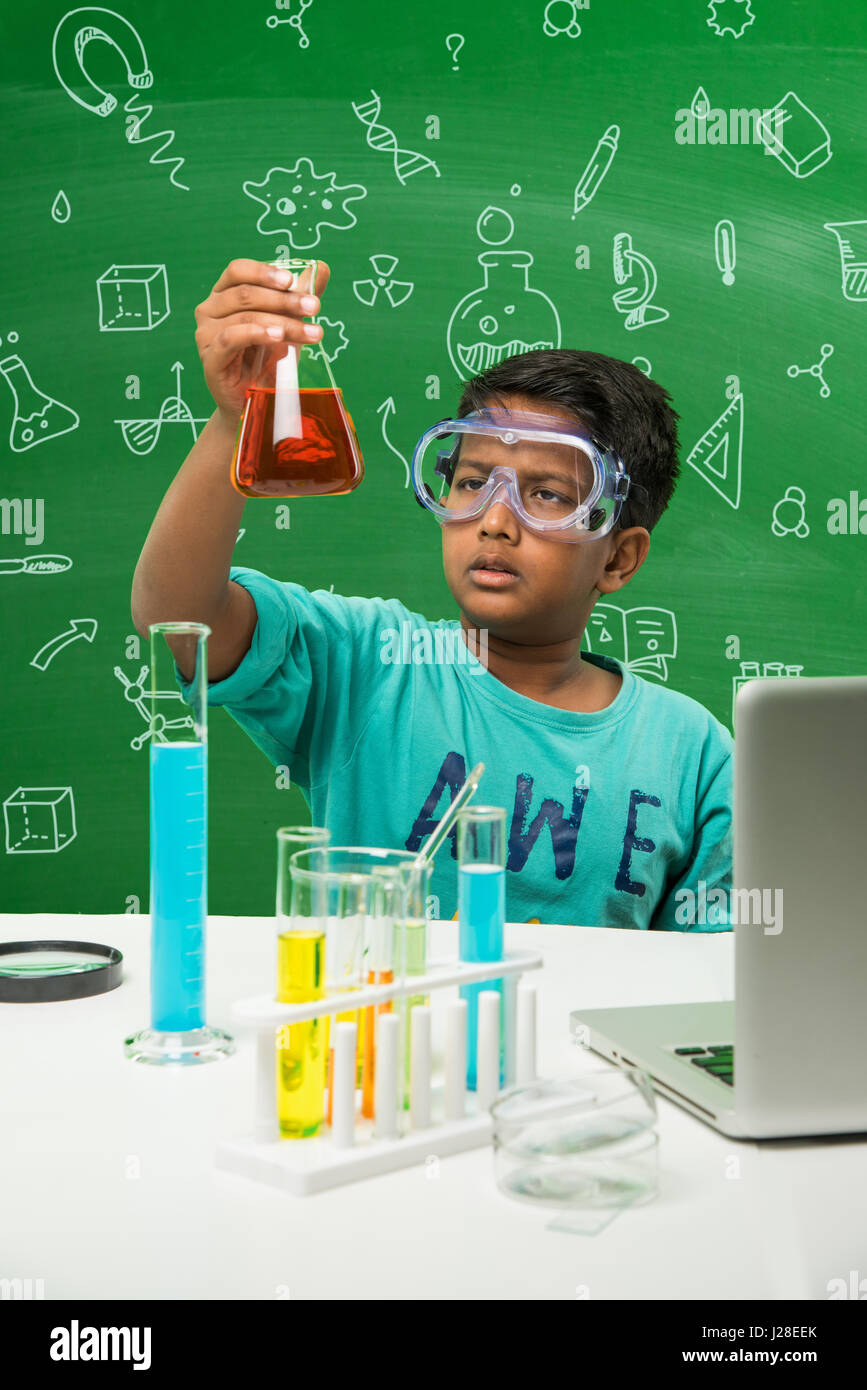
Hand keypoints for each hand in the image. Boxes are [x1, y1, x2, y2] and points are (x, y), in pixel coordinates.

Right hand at [193, 259, 330, 425]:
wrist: (256, 401)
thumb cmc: (269, 360)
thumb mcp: (289, 324)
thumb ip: (301, 296)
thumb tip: (321, 267)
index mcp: (224, 295)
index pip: (238, 271)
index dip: (264, 272)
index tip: (293, 280)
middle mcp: (209, 310)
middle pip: (245, 294)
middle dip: (284, 300)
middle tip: (314, 307)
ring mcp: (206, 334)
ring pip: (245, 316)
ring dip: (283, 322)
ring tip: (311, 332)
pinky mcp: (210, 358)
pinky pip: (231, 338)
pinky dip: (256, 333)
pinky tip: (278, 337)